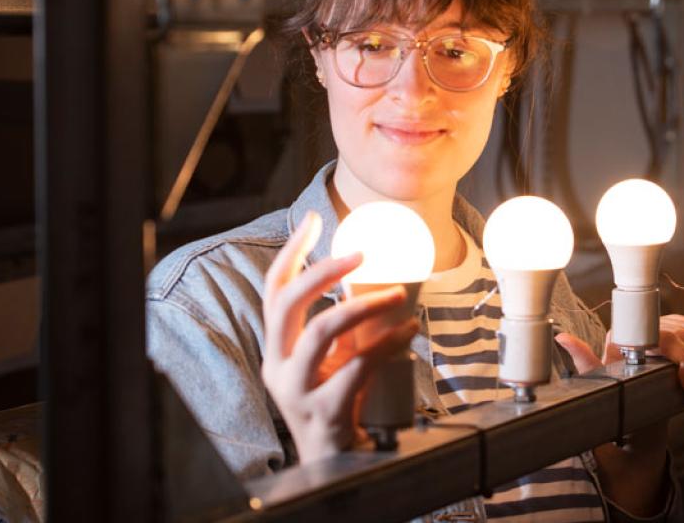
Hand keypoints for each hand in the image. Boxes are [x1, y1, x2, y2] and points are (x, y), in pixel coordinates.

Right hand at [261, 211, 418, 462]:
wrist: (335, 461)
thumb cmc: (337, 402)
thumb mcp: (333, 359)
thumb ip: (342, 325)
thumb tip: (369, 277)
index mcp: (277, 349)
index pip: (273, 291)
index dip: (291, 253)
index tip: (313, 221)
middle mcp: (278, 367)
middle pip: (287, 305)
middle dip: (323, 271)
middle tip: (362, 253)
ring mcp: (298, 390)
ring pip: (322, 332)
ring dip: (363, 305)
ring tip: (399, 293)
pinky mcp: (325, 410)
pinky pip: (358, 366)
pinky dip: (388, 343)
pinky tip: (410, 329)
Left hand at [556, 316, 683, 517]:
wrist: (635, 423)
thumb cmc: (615, 404)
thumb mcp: (602, 387)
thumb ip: (585, 362)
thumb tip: (561, 337)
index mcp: (623, 336)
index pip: (663, 332)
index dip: (683, 356)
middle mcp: (643, 329)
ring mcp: (663, 331)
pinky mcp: (679, 340)